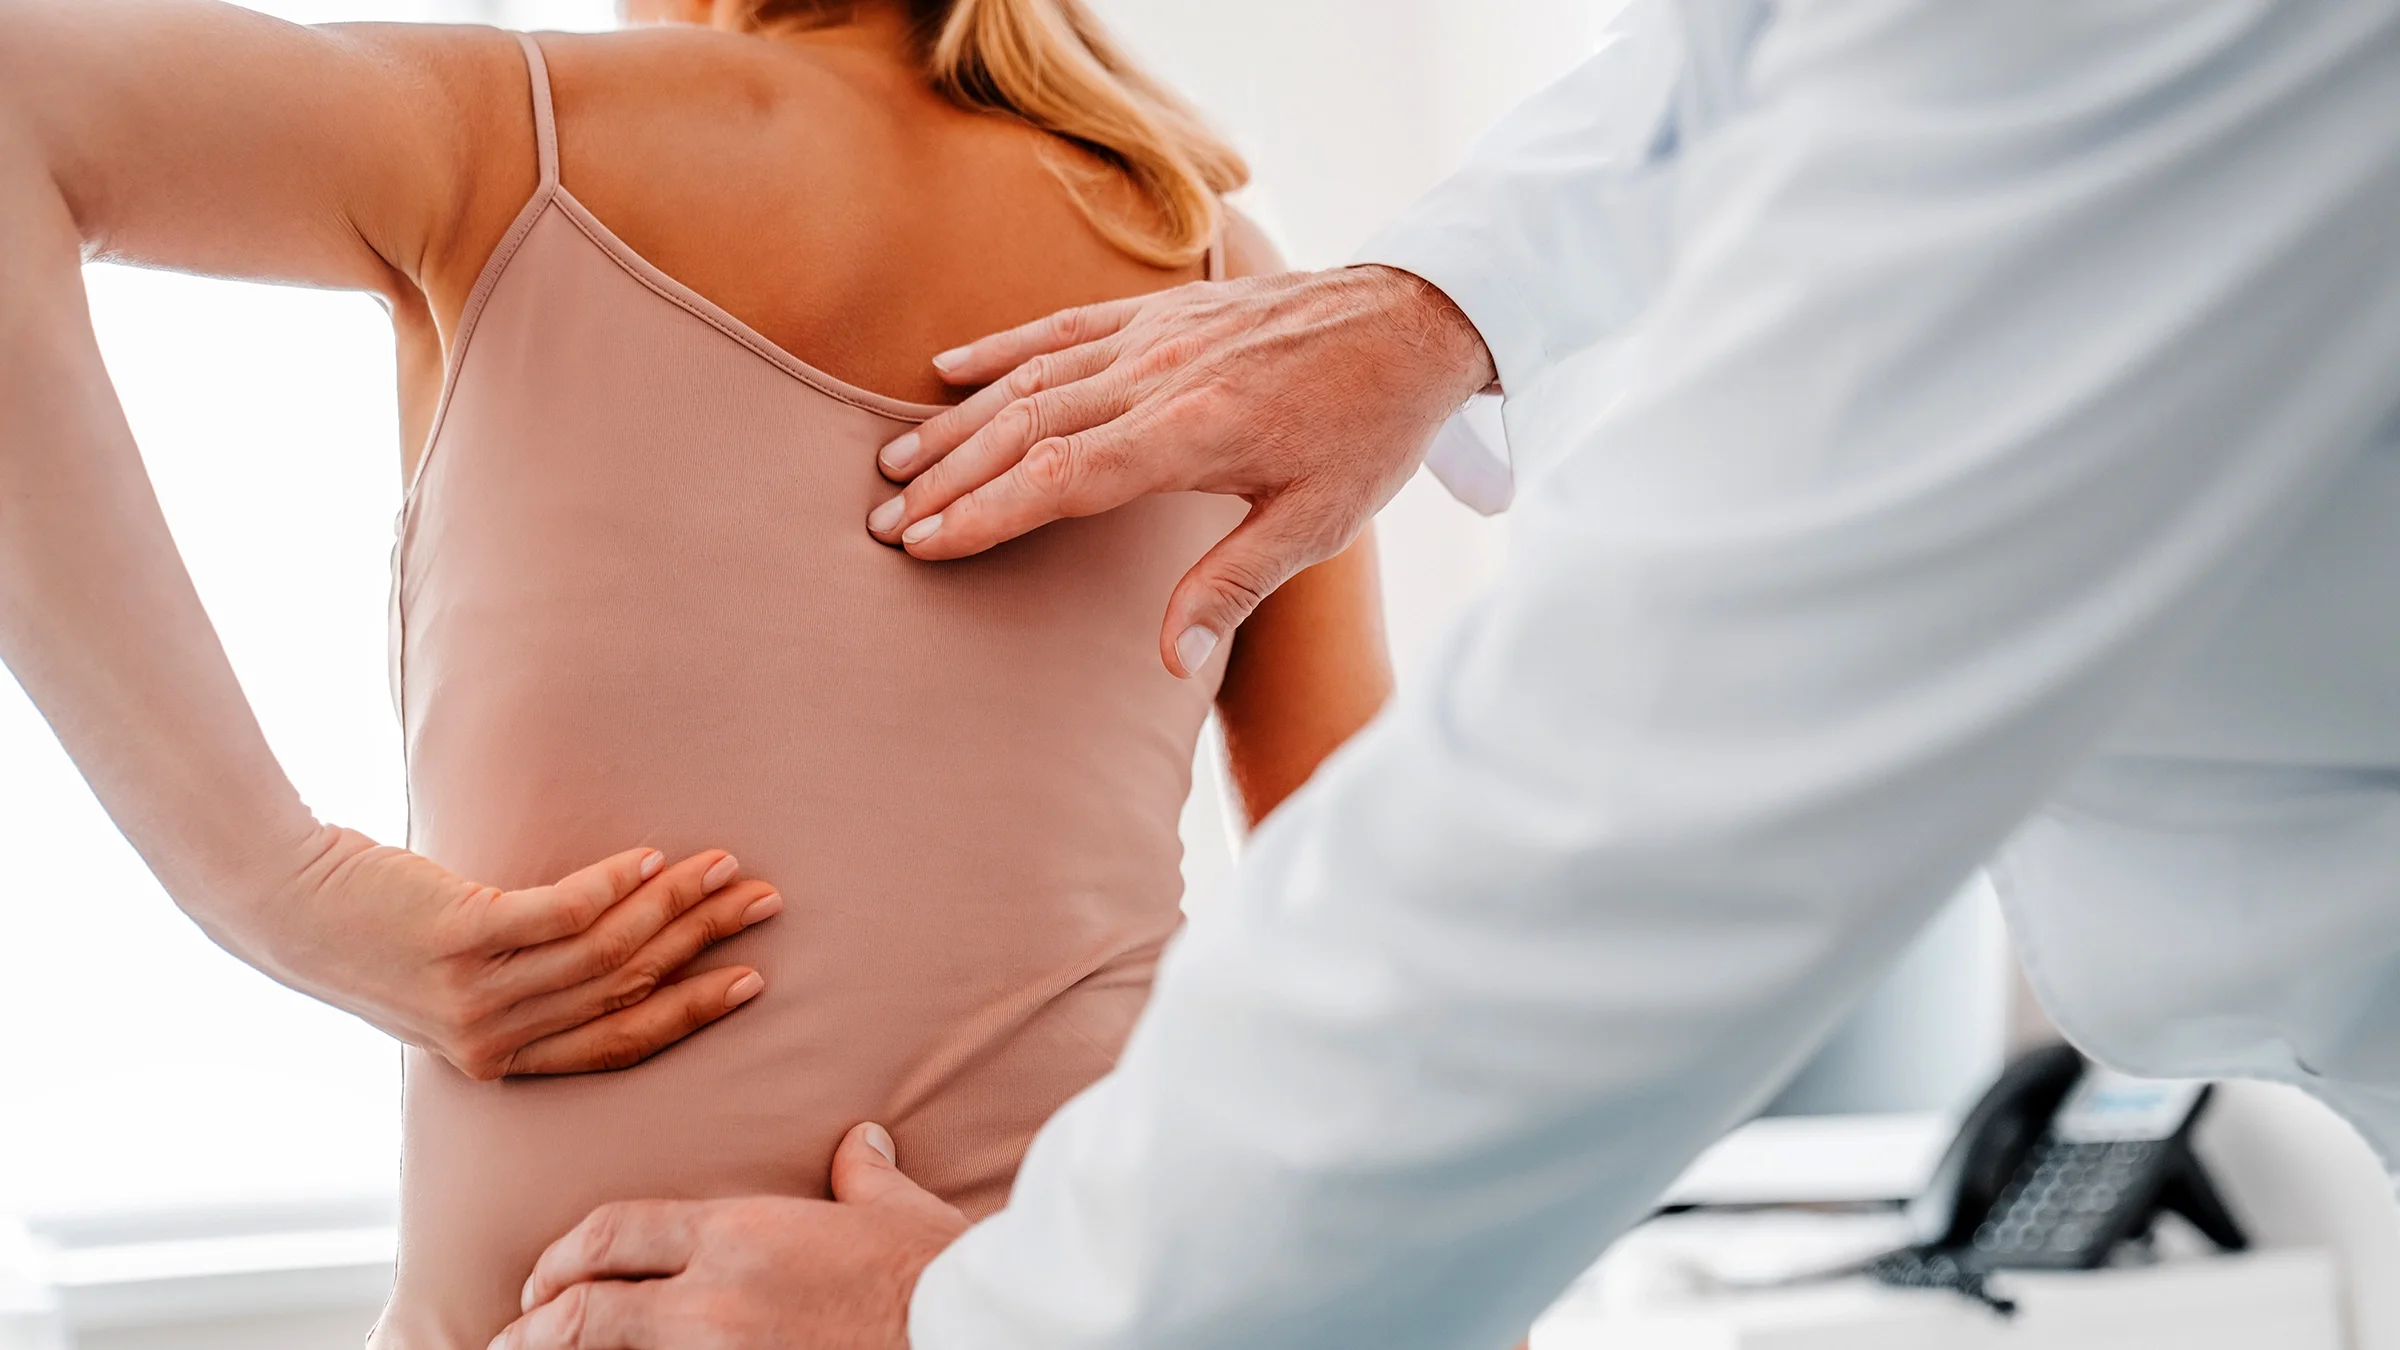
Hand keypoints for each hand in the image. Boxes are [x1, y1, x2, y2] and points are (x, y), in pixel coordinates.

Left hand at [222, 828, 782, 1078]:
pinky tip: (647, 858)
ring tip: (719, 866)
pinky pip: (558, 914)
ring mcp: (477, 991)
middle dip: (704, 946)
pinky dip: (612, 885)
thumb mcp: (458, 980)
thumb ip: (526, 979)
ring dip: (673, 904)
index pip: (619, 1043)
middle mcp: (493, 1036)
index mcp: (501, 1058)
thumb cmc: (378, 935)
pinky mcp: (460, 938)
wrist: (285, 908)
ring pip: (604, 951)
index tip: (748, 979)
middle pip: (626, 990)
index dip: (689, 1011)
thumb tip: (618, 940)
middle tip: (762, 905)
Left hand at [495, 1122, 968, 1349]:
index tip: (544, 1278)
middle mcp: (715, 1295)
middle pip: (585, 1309)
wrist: (970, 1329)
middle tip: (511, 1335)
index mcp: (743, 1234)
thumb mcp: (897, 1211)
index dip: (564, 1256)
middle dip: (536, 1324)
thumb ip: (862, 1176)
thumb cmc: (935, 1275)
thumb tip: (858, 1145)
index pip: (616, 1233)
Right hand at [866, 265, 1494, 674]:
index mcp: (1197, 432)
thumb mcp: (1318, 523)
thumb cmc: (1370, 432)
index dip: (984, 514)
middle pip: (1027, 428)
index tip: (922, 545)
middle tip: (883, 521)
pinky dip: (1002, 348)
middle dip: (949, 479)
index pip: (1061, 479)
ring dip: (959, 423)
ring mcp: (1157, 334)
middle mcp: (1161, 375)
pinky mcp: (1163, 309)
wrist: (1415, 319)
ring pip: (1033, 378)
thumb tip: (1170, 662)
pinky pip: (1064, 326)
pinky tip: (947, 371)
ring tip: (896, 463)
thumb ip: (1234, 586)